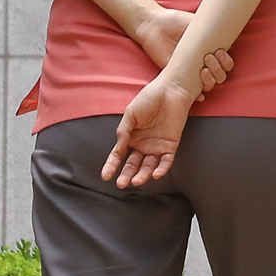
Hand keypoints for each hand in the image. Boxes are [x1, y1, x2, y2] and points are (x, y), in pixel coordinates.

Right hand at [103, 72, 199, 187]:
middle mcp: (142, 145)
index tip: (105, 176)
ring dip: (143, 175)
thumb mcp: (130, 114)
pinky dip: (161, 169)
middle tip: (121, 184)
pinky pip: (166, 161)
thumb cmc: (149, 99)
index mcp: (130, 137)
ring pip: (148, 166)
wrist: (170, 90)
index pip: (119, 156)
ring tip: (136, 182)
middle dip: (126, 175)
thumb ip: (124, 131)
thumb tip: (118, 149)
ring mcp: (156, 147)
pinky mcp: (170, 146)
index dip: (112, 166)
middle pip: (133, 165)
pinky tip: (155, 174)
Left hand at [133, 6, 233, 93]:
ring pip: (210, 84)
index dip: (226, 61)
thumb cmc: (175, 21)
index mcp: (209, 50)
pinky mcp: (177, 76)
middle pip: (220, 75)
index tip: (220, 51)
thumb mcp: (196, 23)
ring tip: (203, 69)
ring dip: (211, 80)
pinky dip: (199, 95)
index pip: (225, 62)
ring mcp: (191, 71)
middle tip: (209, 58)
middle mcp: (202, 62)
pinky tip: (199, 92)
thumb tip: (227, 40)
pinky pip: (192, 91)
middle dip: (219, 69)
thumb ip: (211, 31)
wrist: (155, 25)